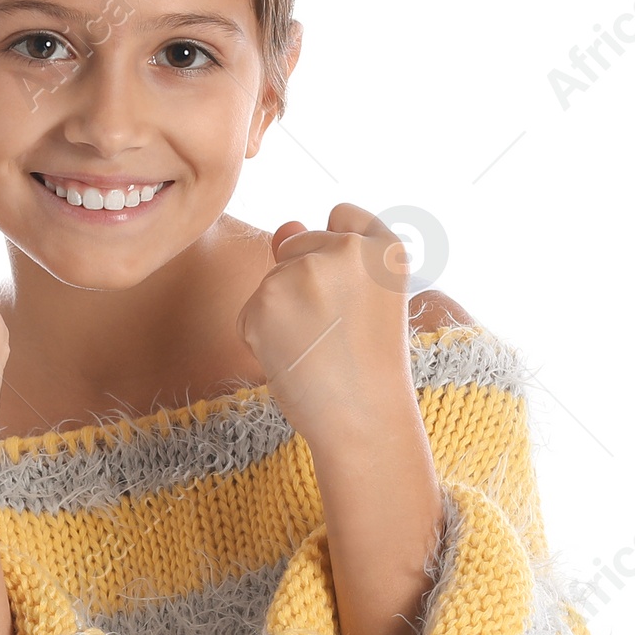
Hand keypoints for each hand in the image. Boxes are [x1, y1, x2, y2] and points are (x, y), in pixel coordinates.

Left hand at [236, 204, 418, 455]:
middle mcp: (347, 248)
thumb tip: (282, 229)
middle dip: (303, 283)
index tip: (347, 292)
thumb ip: (325, 255)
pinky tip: (293, 359)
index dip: (337, 251)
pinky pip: (249, 312)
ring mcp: (305, 270)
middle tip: (334, 333)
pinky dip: (261, 338)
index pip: (344, 214)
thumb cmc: (367, 367)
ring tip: (316, 350)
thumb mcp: (364, 300)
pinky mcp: (267, 298)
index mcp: (386, 247)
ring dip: (280, 315)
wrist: (362, 420)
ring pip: (271, 281)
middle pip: (298, 245)